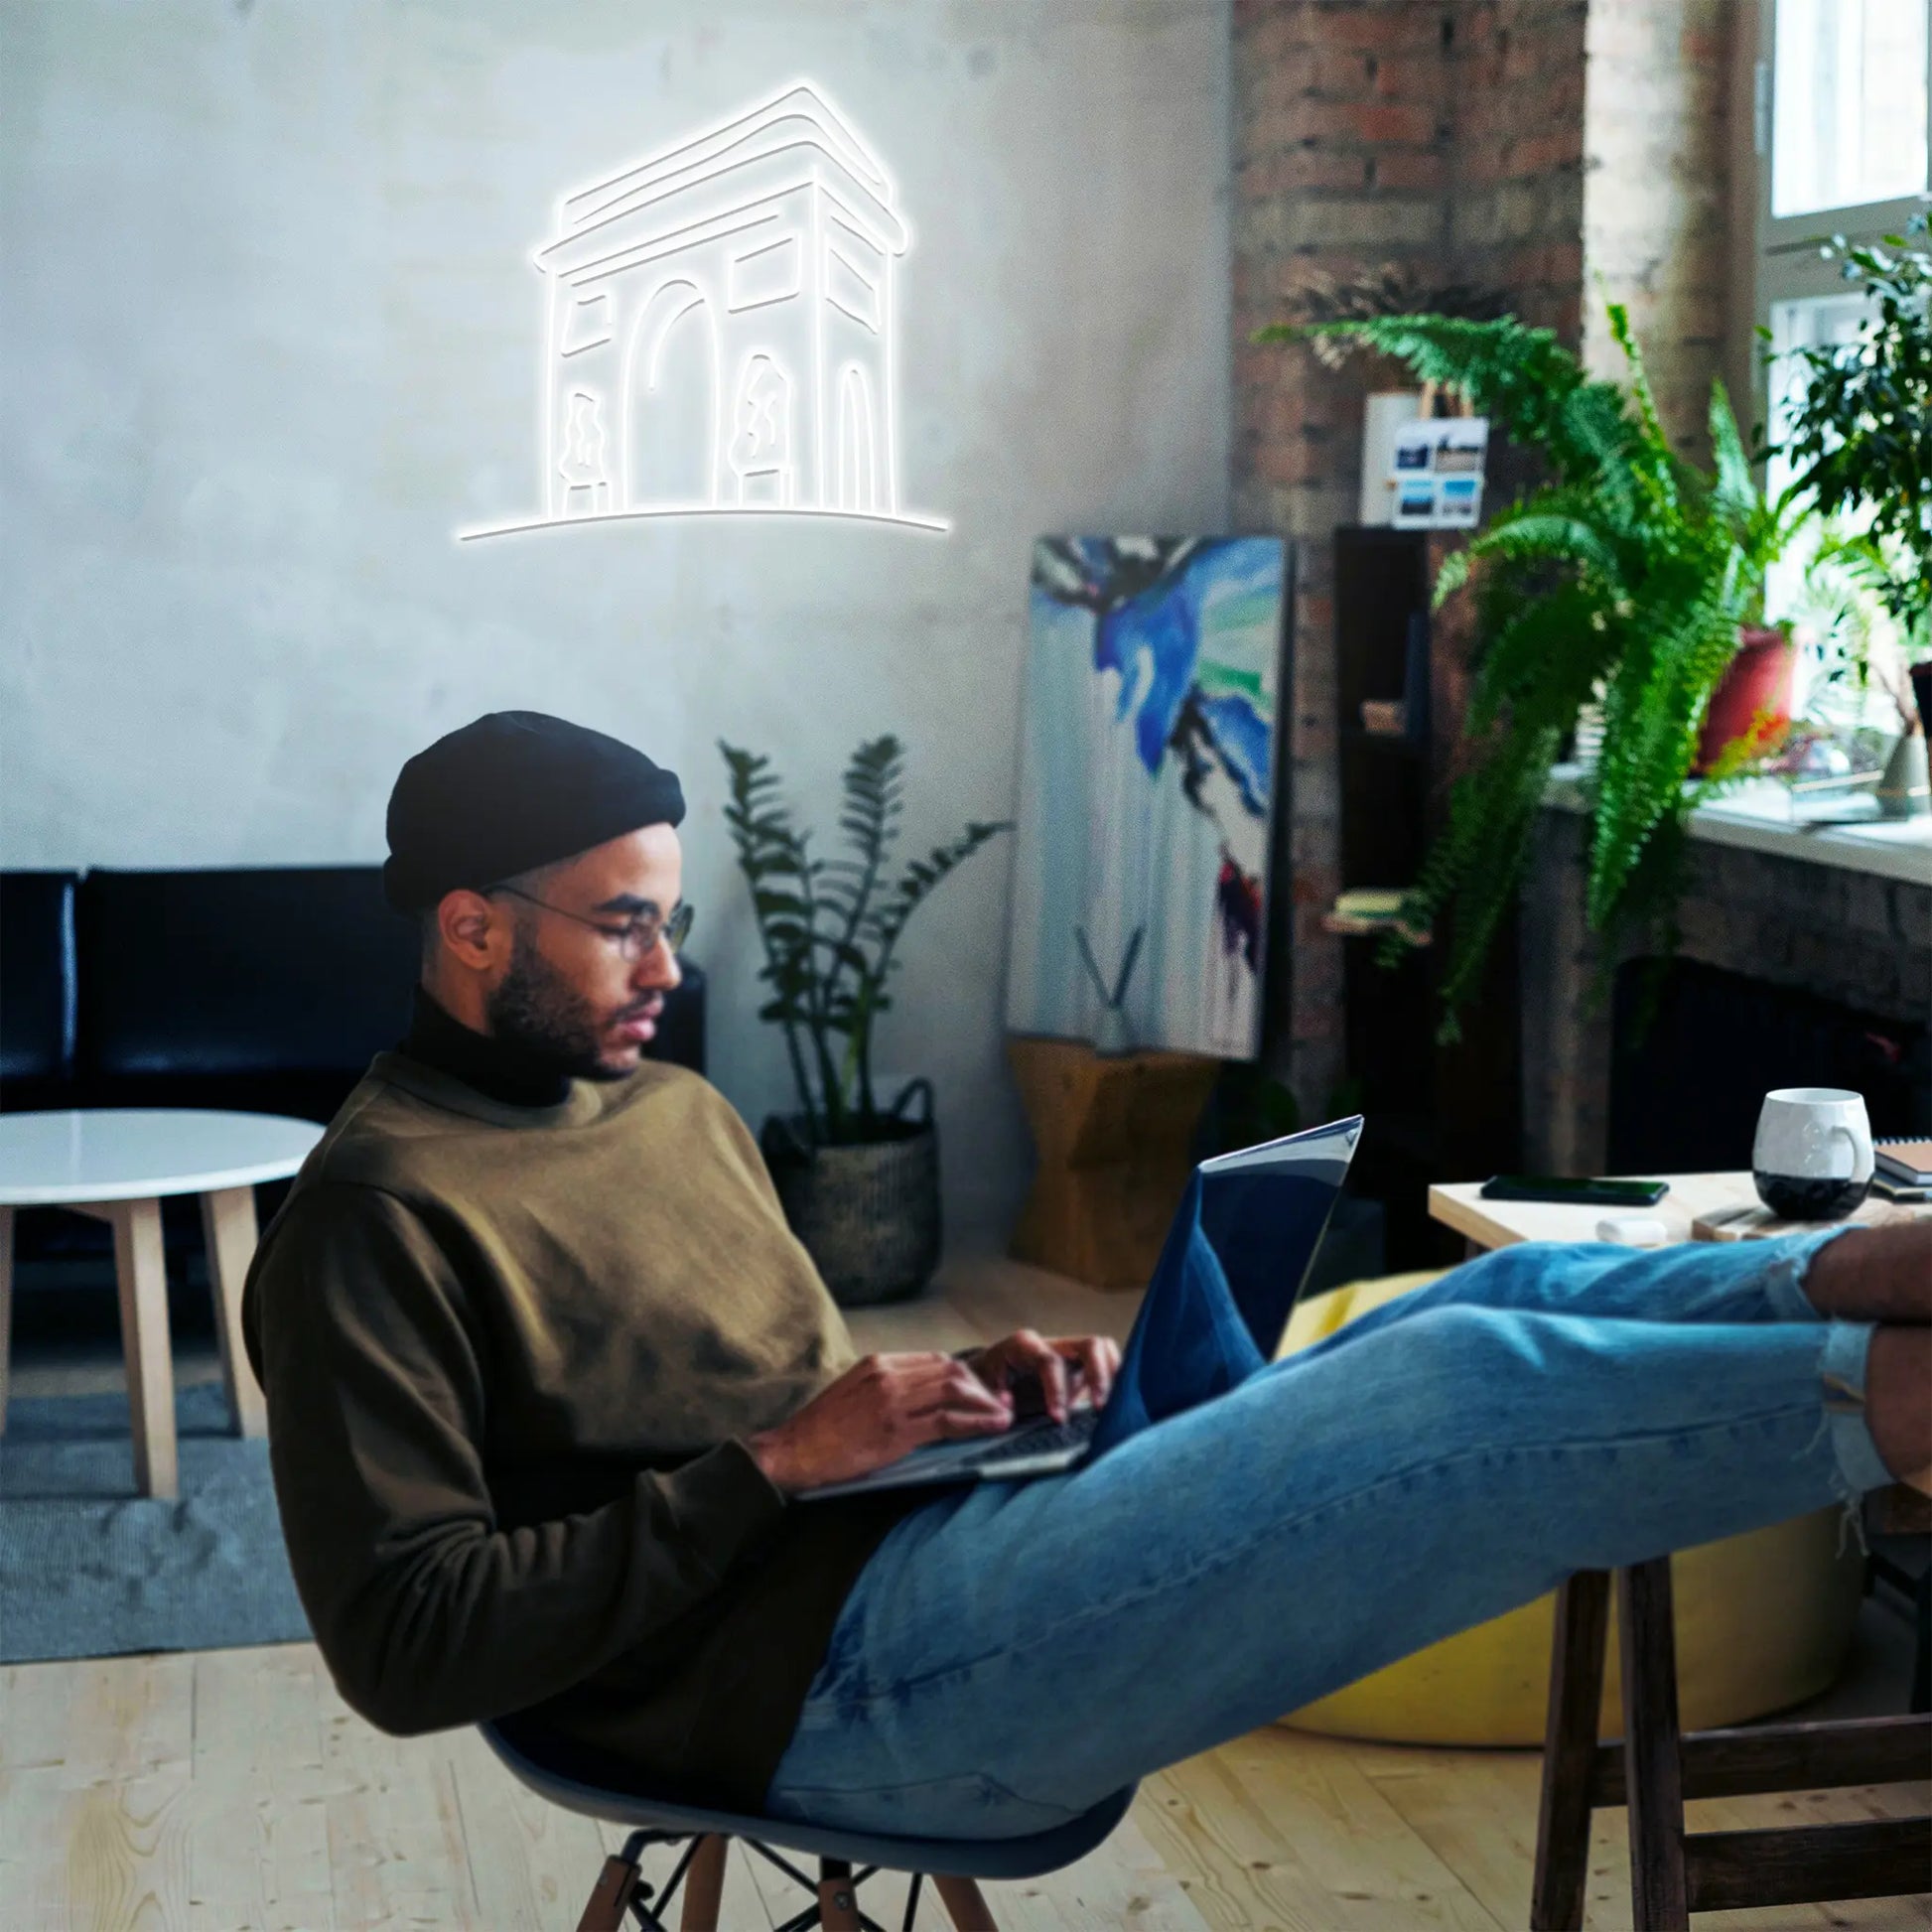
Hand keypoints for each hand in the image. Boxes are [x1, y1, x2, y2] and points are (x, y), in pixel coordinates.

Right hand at [746, 1353, 1014, 1495]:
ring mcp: (892, 1401)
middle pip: (951, 1371)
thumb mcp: (853, 1392)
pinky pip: (946, 1422)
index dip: (964, 1376)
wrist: (793, 1451)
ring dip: (986, 1404)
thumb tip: (920, 1397)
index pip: (935, 1360)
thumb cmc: (821, 1429)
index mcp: (878, 1363)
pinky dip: (975, 1423)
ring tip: (1003, 1417)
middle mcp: (888, 1375)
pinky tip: (991, 1428)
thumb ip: (886, 1387)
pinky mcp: (896, 1431)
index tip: (981, 1391)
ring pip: (954, 1391)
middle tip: (1001, 1403)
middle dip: (982, 1387)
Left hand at [958, 1330, 1121, 1424]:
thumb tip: (1008, 1405)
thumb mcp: (980, 1390)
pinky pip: (1106, 1363)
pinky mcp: (1079, 1367)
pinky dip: (1114, 1380)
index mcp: (1023, 1346)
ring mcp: (1068, 1354)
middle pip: (1090, 1345)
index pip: (1050, 1361)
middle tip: (1100, 1409)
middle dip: (1099, 1376)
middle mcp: (1051, 1344)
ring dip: (1113, 1375)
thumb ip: (992, 1398)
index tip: (1058, 1419)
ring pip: (1104, 1349)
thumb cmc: (981, 1385)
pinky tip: (1116, 1405)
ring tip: (1114, 1406)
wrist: (981, 1380)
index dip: (1057, 1390)